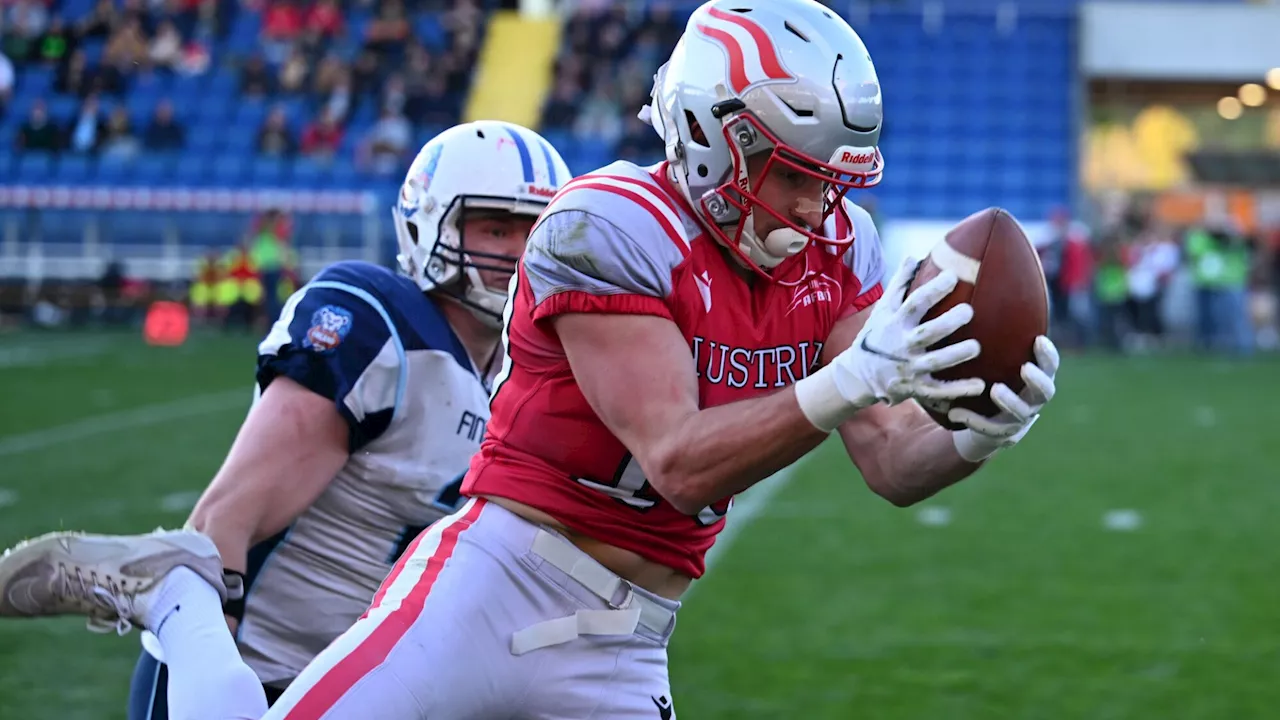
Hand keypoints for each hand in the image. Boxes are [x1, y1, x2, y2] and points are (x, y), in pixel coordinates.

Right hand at [794, 255, 984, 430]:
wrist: (857, 376)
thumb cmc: (876, 336)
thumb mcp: (882, 310)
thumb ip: (899, 285)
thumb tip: (913, 256)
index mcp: (895, 323)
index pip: (914, 303)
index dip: (933, 290)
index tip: (953, 276)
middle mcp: (901, 346)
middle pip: (927, 333)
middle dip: (948, 323)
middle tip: (969, 311)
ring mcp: (909, 368)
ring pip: (935, 363)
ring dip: (955, 356)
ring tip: (976, 347)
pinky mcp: (915, 389)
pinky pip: (939, 391)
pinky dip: (958, 390)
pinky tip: (979, 385)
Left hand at [951, 335, 1058, 461]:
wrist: (979, 417)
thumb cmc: (986, 375)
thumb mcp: (989, 353)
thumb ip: (990, 330)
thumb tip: (976, 285)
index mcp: (1034, 375)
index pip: (1050, 364)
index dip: (1048, 354)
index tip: (1037, 339)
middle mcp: (1032, 397)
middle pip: (1046, 391)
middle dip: (1038, 380)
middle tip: (1024, 368)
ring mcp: (1018, 418)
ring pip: (1022, 414)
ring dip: (1010, 401)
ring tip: (995, 389)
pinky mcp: (998, 434)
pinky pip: (989, 430)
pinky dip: (974, 421)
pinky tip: (957, 411)